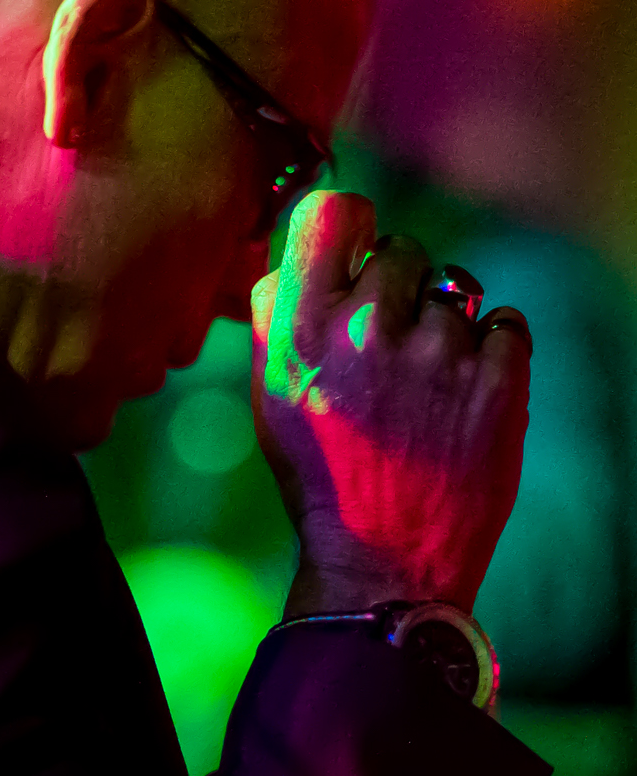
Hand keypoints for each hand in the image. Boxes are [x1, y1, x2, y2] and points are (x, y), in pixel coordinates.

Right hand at [251, 191, 531, 616]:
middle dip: (400, 289)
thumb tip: (298, 254)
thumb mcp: (268, 395)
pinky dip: (493, 353)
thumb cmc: (320, 475)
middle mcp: (367, 329)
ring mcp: (439, 354)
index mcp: (302, 329)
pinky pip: (506, 323)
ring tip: (427, 391)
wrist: (384, 564)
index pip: (333, 211)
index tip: (355, 255)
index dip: (349, 227)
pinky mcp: (498, 381)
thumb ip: (277, 315)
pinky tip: (464, 398)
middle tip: (393, 349)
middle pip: (401, 249)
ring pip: (456, 291)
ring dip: (446, 330)